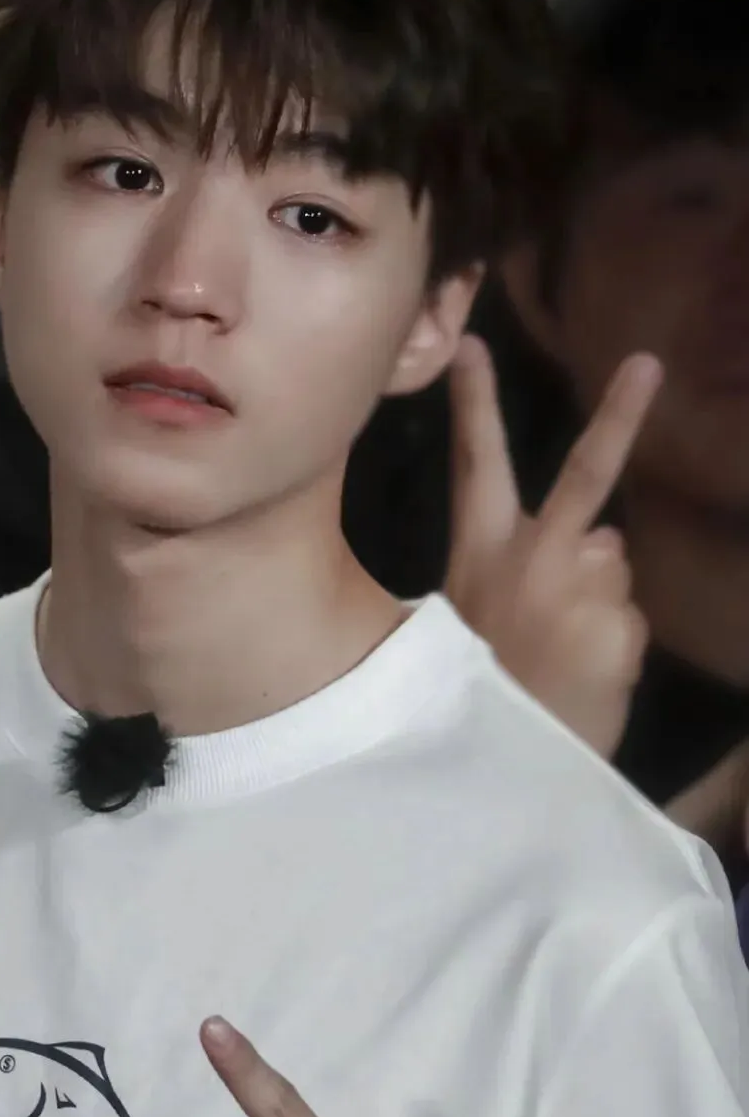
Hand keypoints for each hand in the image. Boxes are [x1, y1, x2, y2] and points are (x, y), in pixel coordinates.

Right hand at [445, 338, 662, 759]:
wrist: (497, 772)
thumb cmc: (481, 694)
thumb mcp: (473, 624)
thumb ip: (532, 566)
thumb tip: (607, 538)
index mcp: (481, 555)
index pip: (475, 465)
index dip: (474, 403)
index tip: (468, 344)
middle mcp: (532, 558)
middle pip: (585, 473)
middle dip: (619, 415)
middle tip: (648, 363)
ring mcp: (579, 589)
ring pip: (614, 563)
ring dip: (601, 599)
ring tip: (562, 655)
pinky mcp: (619, 625)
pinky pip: (629, 618)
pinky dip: (616, 644)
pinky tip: (583, 679)